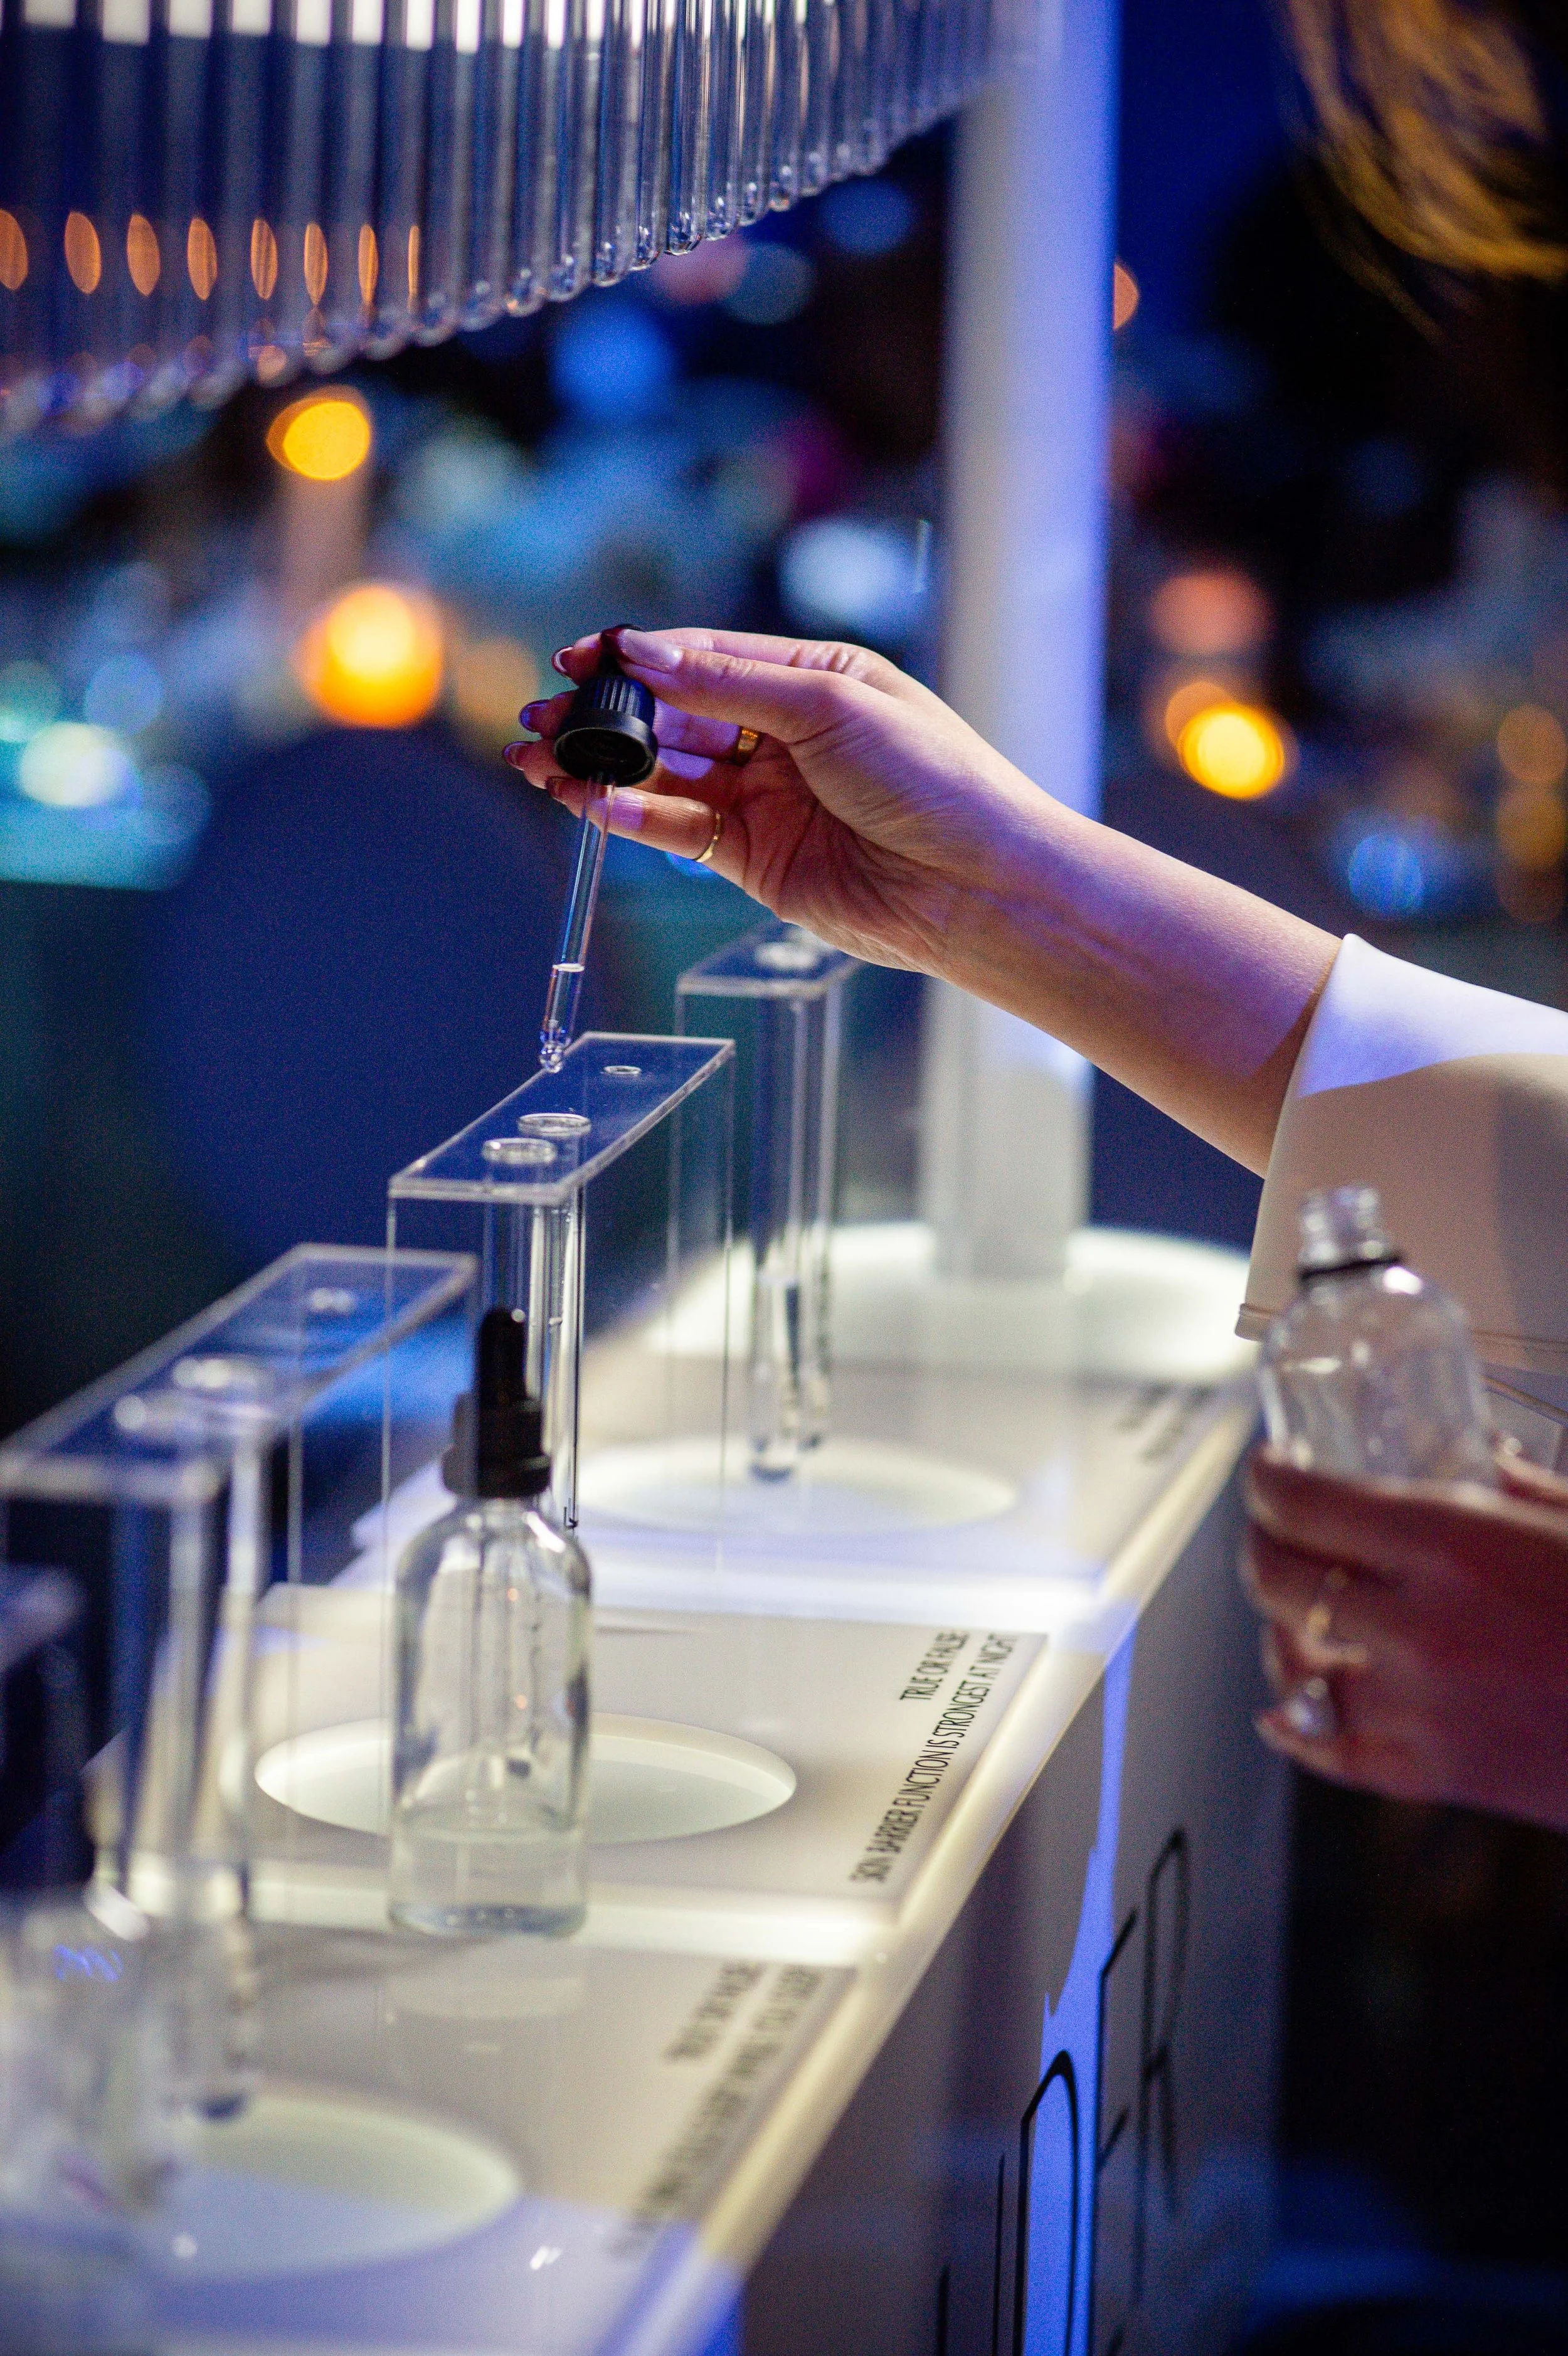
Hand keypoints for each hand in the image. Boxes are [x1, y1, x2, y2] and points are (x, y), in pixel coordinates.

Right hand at [501, 622, 1337, 1170]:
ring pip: (662, 774)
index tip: (578, 655)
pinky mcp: (753, 858)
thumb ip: (728, 683)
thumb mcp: (830, 706)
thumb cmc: (931, 780)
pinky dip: (628, 815)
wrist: (974, 885)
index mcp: (811, 679)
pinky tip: (586, 800)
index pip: (703, 656)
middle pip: (671, 714)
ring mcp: (764, 798)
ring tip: (537, 758)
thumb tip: (642, 652)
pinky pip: (676, 829)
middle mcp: (782, 735)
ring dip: (599, 765)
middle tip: (540, 713)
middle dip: (603, 713)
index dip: (637, 655)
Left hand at [1243, 1442, 1567, 1830]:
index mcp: (1453, 1546)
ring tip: (1293, 1607)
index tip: (1267, 1468)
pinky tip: (1287, 1704)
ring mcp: (1420, 1709)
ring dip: (1280, 1628)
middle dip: (1261, 1542)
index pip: (1305, 1504)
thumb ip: (1514, 1487)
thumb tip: (1472, 1455)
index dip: (1268, 1480)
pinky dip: (1296, 1724)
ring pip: (1290, 1664)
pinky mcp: (1438, 1777)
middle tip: (1271, 1526)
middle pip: (1278, 1577)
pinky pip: (1329, 1752)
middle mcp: (1419, 1628)